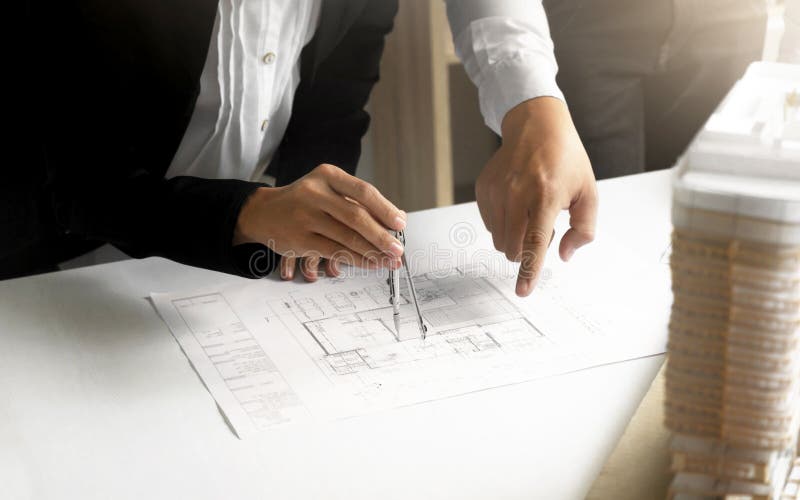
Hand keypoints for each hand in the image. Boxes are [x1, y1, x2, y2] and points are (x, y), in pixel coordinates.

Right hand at [234, 163, 406, 280]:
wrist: (263, 212)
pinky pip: (335, 251)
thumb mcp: (328, 189)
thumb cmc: (305, 201)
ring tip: (389, 260)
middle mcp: (315, 192)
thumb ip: (358, 200)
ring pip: (347, 237)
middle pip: (356, 216)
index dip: (385, 209)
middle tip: (398, 249)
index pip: (363, 191)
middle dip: (381, 236)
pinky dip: (356, 259)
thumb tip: (396, 218)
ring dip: (372, 252)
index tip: (401, 224)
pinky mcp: (300, 239)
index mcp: (328, 175)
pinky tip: (370, 263)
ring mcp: (305, 216)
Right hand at [475, 97, 597, 296]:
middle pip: (513, 248)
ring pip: (499, 240)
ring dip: (515, 237)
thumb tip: (563, 255)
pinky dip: (503, 223)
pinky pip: (489, 224)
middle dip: (526, 250)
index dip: (529, 270)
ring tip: (530, 210)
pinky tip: (516, 201)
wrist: (537, 126)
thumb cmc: (565, 159)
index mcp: (546, 196)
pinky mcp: (483, 189)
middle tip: (543, 224)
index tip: (522, 291)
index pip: (535, 242)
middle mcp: (517, 194)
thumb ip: (583, 229)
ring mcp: (496, 191)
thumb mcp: (587, 193)